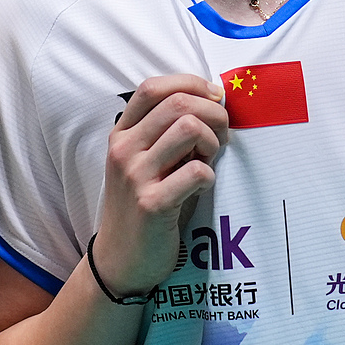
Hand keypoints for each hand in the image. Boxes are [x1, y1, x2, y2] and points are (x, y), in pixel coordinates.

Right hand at [93, 75, 228, 296]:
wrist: (121, 260)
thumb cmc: (143, 206)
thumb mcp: (144, 164)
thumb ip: (166, 135)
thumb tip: (213, 104)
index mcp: (121, 135)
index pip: (152, 88)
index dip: (190, 83)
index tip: (214, 98)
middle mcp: (123, 150)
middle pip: (178, 103)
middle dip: (214, 113)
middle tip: (223, 135)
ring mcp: (135, 176)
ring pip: (189, 128)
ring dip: (212, 141)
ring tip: (209, 160)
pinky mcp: (151, 204)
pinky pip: (196, 171)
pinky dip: (209, 175)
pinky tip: (202, 186)